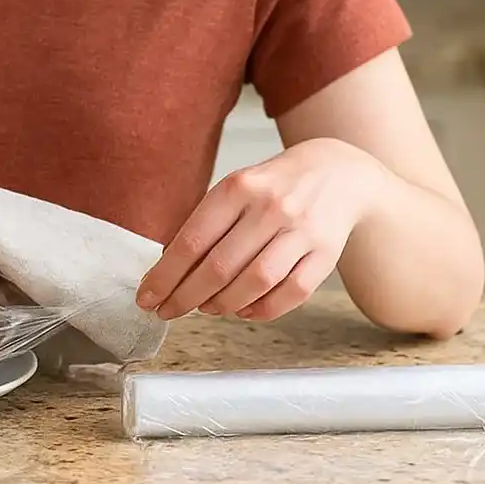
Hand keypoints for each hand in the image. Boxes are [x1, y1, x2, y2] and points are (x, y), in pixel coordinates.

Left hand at [135, 138, 389, 322]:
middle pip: (219, 266)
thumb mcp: (235, 189)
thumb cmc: (273, 187)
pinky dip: (263, 310)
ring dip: (223, 305)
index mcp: (238, 188)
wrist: (337, 172)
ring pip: (255, 282)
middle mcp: (270, 207)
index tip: (147, 297)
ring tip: (206, 308)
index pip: (192, 240)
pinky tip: (244, 310)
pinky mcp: (326, 253)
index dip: (165, 275)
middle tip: (167, 311)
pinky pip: (292, 293)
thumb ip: (206, 224)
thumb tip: (168, 270)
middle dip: (186, 297)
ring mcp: (301, 231)